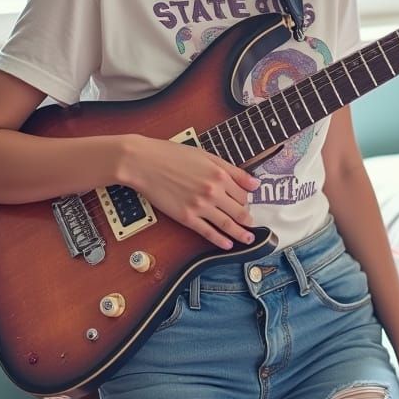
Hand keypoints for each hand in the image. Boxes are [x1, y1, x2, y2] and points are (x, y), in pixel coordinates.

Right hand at [124, 135, 259, 250]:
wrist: (143, 162)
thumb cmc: (171, 154)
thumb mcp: (206, 156)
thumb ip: (233, 170)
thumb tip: (255, 184)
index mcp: (219, 174)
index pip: (243, 193)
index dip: (248, 200)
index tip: (249, 204)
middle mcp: (212, 191)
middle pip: (239, 210)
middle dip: (248, 220)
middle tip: (254, 225)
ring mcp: (199, 206)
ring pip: (227, 224)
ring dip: (240, 234)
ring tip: (248, 239)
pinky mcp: (186, 217)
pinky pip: (207, 232)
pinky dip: (219, 240)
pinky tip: (227, 244)